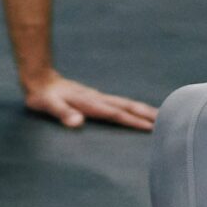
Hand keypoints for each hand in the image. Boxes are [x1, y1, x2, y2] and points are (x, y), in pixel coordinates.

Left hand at [22, 73, 157, 132]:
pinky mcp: (94, 98)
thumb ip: (63, 114)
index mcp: (91, 104)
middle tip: (167, 119)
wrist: (40, 78)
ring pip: (124, 104)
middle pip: (127, 107)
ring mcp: (97, 97)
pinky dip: (130, 108)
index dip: (133, 121)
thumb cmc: (43, 96)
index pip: (117, 114)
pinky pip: (118, 104)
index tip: (152, 127)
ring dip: (142, 110)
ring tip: (158, 115)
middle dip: (146, 114)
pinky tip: (132, 111)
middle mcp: (98, 99)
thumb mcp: (49, 106)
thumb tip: (77, 123)